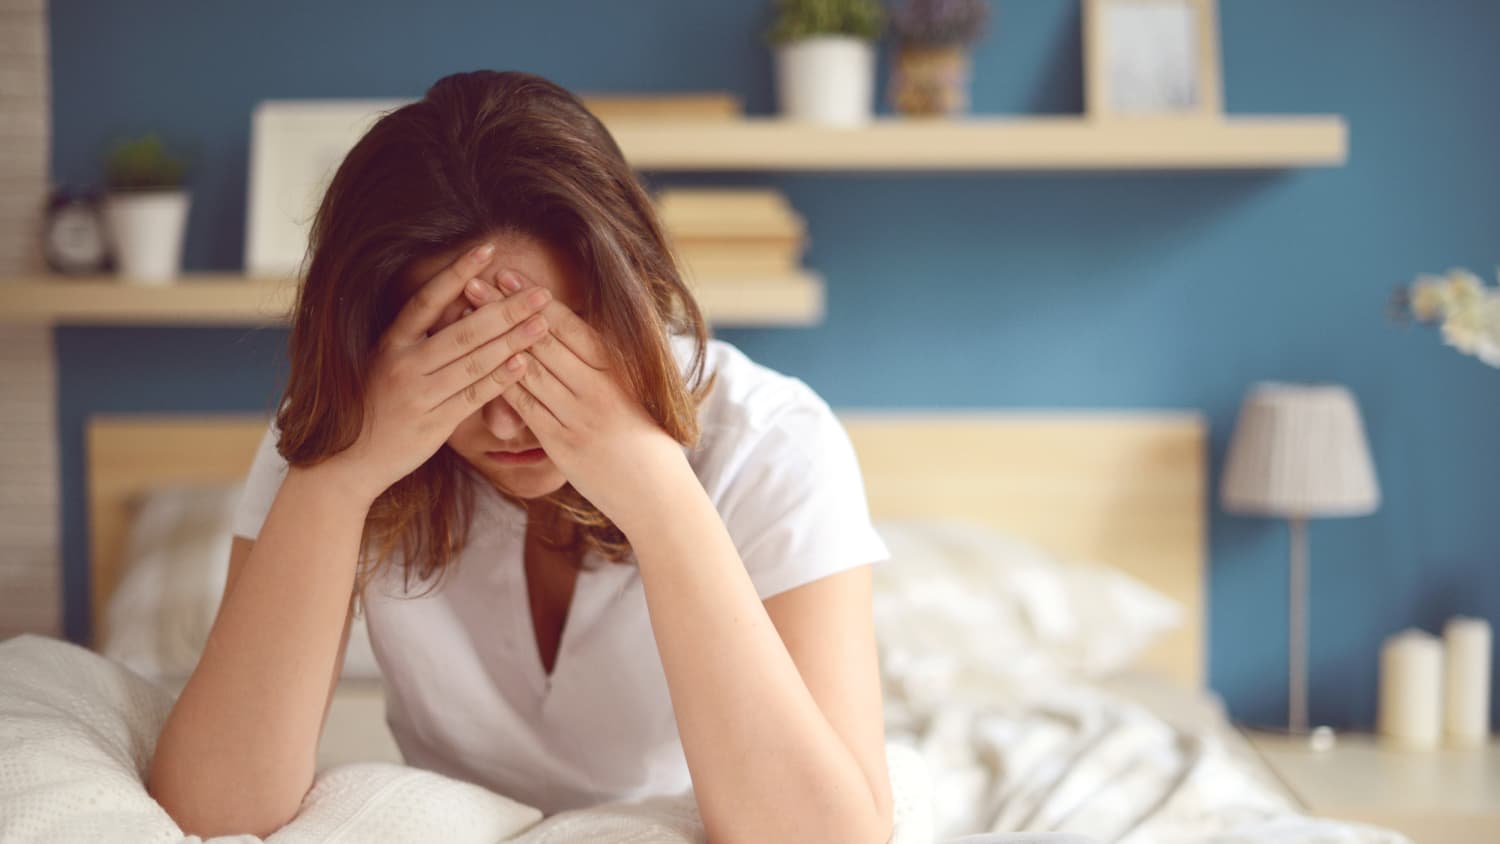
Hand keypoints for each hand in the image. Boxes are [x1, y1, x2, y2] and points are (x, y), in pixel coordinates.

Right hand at [325, 241, 554, 501]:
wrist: (350, 462)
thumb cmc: (376, 407)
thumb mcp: (388, 364)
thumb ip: (421, 338)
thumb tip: (465, 306)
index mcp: (390, 343)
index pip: (427, 299)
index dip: (457, 272)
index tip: (487, 249)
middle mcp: (402, 364)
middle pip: (462, 330)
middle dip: (505, 309)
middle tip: (540, 292)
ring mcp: (417, 394)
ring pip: (473, 362)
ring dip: (512, 340)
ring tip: (542, 323)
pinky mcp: (432, 424)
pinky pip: (473, 396)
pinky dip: (500, 379)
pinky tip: (523, 363)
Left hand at [462, 275, 690, 531]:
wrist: (658, 494)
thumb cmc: (649, 441)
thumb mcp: (638, 392)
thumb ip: (608, 365)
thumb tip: (579, 330)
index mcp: (619, 370)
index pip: (570, 326)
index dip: (536, 299)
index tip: (509, 275)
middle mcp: (598, 388)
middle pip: (543, 340)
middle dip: (505, 309)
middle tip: (474, 281)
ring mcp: (579, 416)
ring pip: (529, 370)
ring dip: (494, 340)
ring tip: (468, 317)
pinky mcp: (562, 444)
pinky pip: (525, 407)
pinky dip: (501, 383)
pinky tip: (477, 365)